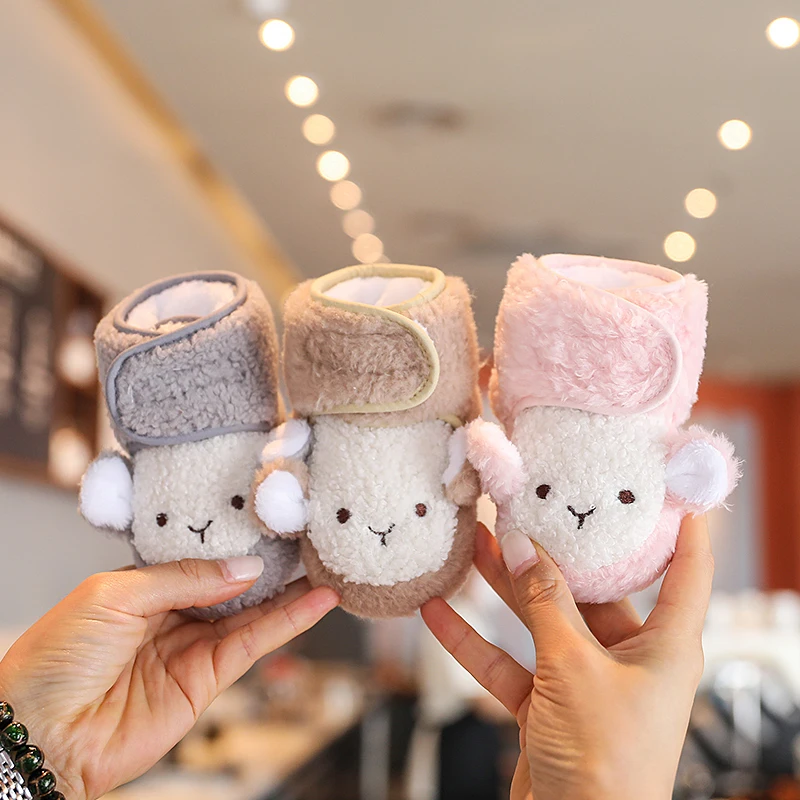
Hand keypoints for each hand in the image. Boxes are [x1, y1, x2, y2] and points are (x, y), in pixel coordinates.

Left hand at [0, 557, 338, 799]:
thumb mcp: (115, 594)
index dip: (234, 543)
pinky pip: (253, 644)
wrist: (39, 733)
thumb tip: (245, 569)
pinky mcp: (205, 682)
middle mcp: (171, 616)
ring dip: (291, 594)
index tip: (269, 522)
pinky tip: (314, 603)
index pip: (200, 558)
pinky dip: (287, 624)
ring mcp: (190, 649)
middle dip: (269, 566)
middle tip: (308, 542)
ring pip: (251, 614)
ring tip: (326, 568)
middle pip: (231, 586)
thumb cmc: (55, 659)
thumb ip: (184, 577)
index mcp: (143, 588)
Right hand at [422, 517, 712, 799]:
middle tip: (527, 506)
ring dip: (506, 587)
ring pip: (541, 620)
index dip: (685, 526)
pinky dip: (473, 640)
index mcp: (665, 647)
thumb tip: (522, 545)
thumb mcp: (574, 668)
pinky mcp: (545, 706)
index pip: (686, 572)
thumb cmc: (604, 765)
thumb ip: (544, 604)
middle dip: (554, 551)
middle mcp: (628, 659)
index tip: (670, 483)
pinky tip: (439, 612)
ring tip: (476, 541)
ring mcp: (583, 682)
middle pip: (591, 589)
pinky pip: (507, 662)